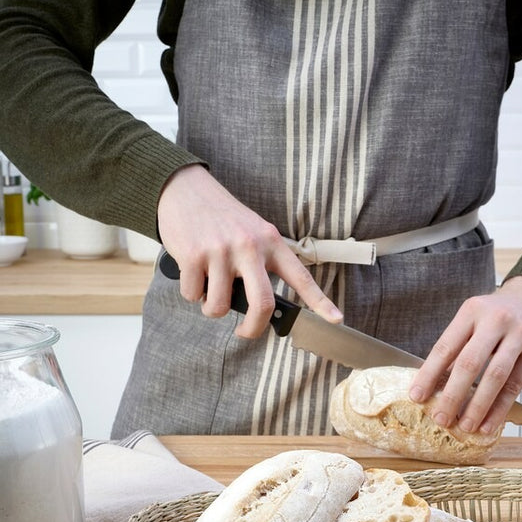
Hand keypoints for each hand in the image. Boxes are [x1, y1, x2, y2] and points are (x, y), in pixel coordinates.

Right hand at [157, 165, 342, 336]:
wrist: (185, 189)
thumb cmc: (222, 218)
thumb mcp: (253, 232)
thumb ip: (262, 264)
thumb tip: (260, 308)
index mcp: (271, 242)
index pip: (301, 277)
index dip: (321, 302)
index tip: (336, 320)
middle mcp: (249, 246)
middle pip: (262, 304)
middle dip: (252, 329)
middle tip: (245, 332)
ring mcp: (221, 251)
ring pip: (219, 307)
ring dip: (212, 308)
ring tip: (210, 290)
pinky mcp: (193, 255)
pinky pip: (192, 295)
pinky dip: (191, 293)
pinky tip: (193, 273)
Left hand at [409, 276, 521, 433]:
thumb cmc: (497, 313)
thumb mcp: (473, 318)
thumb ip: (457, 346)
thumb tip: (434, 385)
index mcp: (471, 311)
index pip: (445, 347)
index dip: (429, 374)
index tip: (417, 396)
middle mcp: (495, 320)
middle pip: (469, 363)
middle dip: (452, 395)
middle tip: (440, 419)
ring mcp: (519, 334)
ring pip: (495, 376)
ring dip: (478, 406)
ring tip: (465, 426)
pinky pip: (516, 386)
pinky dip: (500, 408)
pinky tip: (488, 424)